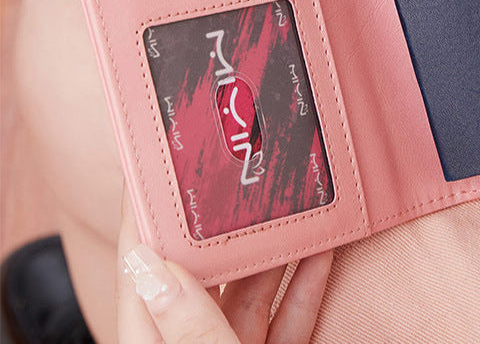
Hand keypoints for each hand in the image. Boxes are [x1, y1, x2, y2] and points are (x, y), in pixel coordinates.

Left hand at [117, 191, 332, 342]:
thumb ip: (192, 328)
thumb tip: (154, 264)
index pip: (141, 276)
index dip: (144, 219)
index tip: (154, 168)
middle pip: (202, 277)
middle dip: (224, 226)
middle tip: (239, 176)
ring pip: (249, 294)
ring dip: (273, 252)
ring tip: (291, 205)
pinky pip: (286, 319)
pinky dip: (304, 288)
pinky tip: (321, 253)